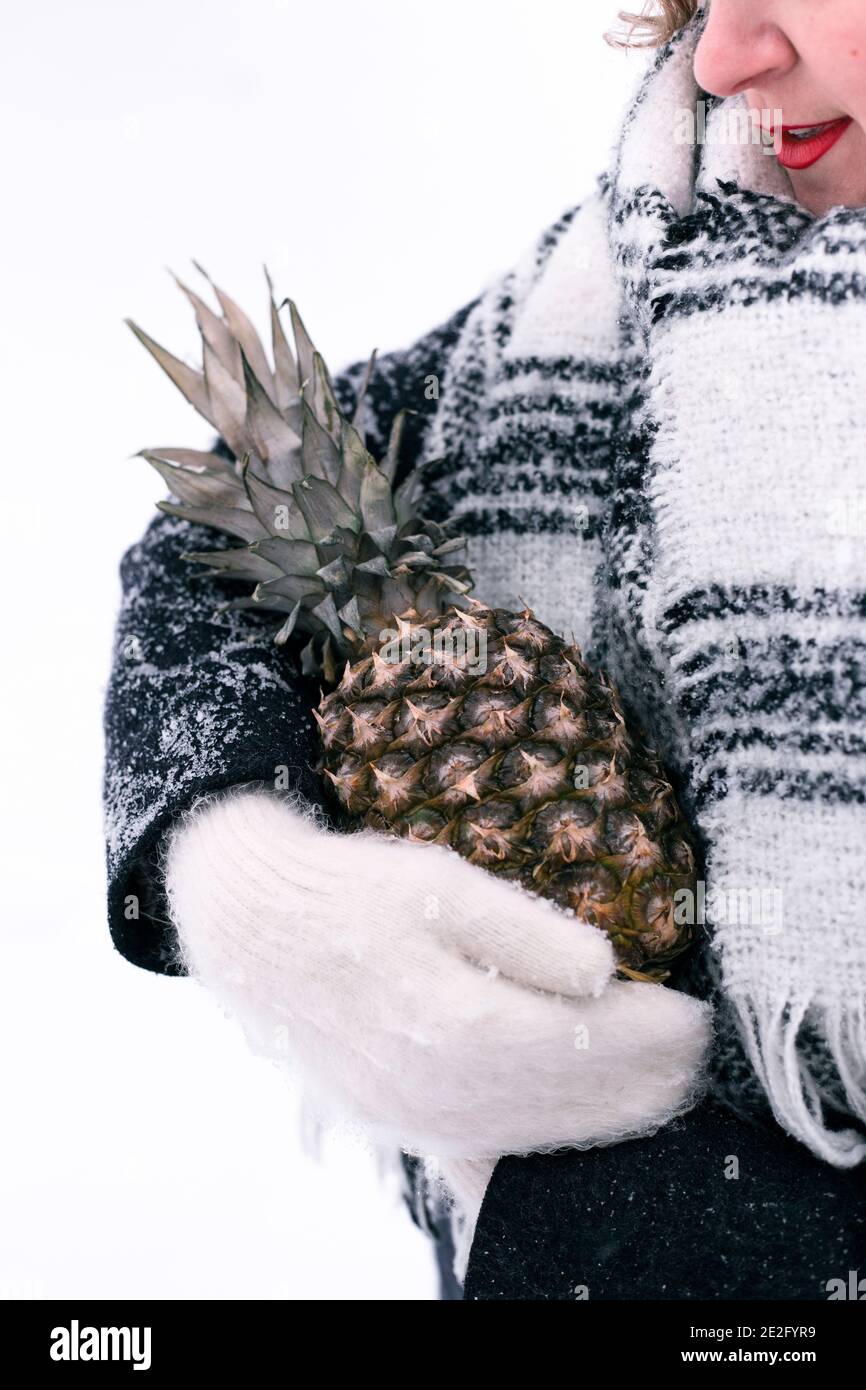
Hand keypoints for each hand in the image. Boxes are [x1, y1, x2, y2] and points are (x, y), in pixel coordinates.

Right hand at [165, 788, 711, 1156]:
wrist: (255, 931)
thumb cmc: (349, 895)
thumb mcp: (439, 885)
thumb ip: (525, 931)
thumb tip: (602, 971)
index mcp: (452, 1021)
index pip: (579, 1040)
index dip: (645, 1031)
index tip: (691, 1011)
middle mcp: (435, 1087)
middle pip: (564, 1097)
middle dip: (638, 1078)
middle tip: (690, 1053)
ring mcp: (413, 1117)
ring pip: (529, 1134)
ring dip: (600, 1116)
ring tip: (653, 1092)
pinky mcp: (395, 1123)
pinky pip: (478, 1158)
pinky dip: (533, 1151)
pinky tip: (565, 1144)